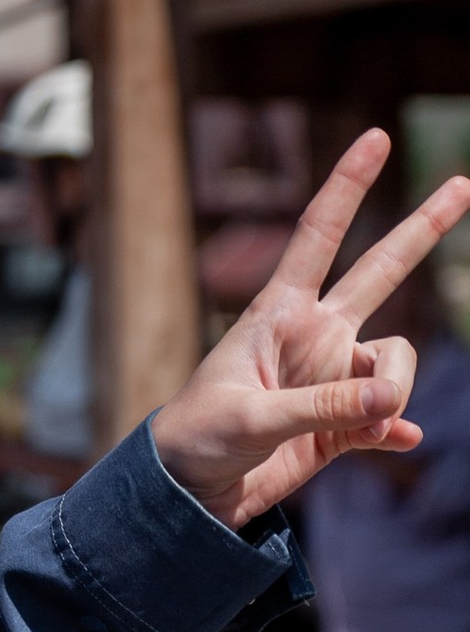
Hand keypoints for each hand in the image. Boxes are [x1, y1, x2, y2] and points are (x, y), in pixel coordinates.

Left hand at [150, 131, 469, 530]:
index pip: (319, 235)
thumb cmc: (199, 439)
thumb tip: (393, 398)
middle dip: (421, 229)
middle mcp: (314, 334)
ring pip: (396, 364)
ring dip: (392, 393)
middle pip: (380, 270)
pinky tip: (394, 440)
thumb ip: (326, 406)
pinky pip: (390, 416)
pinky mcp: (343, 422)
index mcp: (279, 313)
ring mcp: (333, 376)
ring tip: (359, 425)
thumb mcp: (253, 418)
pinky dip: (394, 429)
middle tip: (463, 183)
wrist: (189, 493)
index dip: (347, 186)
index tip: (375, 137)